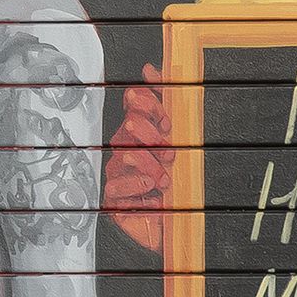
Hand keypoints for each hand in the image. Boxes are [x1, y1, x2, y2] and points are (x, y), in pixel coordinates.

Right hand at [103, 64, 172, 255]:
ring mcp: (118, 172)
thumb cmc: (178, 186)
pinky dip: (138, 189)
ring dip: (148, 165)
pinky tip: (155, 195)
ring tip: (164, 177)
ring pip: (123, 154)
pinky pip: (116, 186)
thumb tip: (151, 69)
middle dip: (150, 135)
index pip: (136, 102)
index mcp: (144, 131)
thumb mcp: (182, 144)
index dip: (149, 104)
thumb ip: (168, 106)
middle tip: (168, 150)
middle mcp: (127, 148)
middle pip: (128, 126)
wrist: (176, 226)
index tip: (169, 120)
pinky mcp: (114, 198)